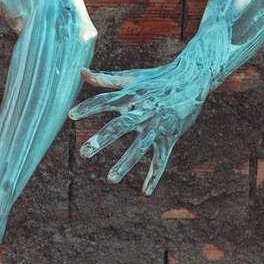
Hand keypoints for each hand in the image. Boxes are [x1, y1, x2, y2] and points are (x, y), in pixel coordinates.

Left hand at [68, 61, 205, 194]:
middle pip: (120, 127)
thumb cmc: (157, 78)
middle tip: (84, 153)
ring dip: (125, 163)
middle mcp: (143, 111)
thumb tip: (80, 72)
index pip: (105, 101)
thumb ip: (104, 78)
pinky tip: (145, 192)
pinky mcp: (170, 136)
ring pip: (140, 147)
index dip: (88, 107)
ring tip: (110, 179)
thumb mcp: (130, 77)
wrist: (193, 79)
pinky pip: (161, 158)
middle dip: (102, 140)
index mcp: (130, 95)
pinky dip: (154, 175)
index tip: (70, 115)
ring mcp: (157, 125)